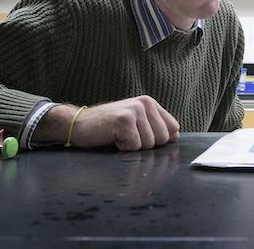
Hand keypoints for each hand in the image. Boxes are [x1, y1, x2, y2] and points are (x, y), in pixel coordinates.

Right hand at [34, 96, 180, 150]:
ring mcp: (135, 110)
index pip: (173, 128)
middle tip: (127, 138)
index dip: (160, 140)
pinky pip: (134, 146)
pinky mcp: (124, 120)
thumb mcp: (135, 124)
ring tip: (119, 137)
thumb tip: (175, 135)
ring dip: (132, 147)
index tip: (143, 139)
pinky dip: (123, 148)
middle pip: (162, 139)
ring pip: (149, 144)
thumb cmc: (107, 128)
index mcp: (150, 103)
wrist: (78, 124)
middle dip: (145, 145)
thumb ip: (155, 127)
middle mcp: (145, 103)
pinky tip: (113, 138)